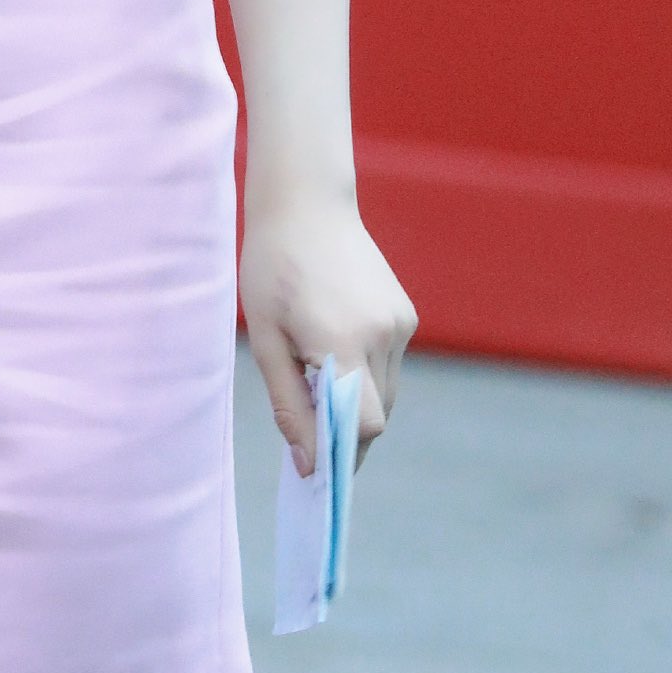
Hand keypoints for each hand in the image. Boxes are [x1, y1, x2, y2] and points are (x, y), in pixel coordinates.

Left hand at [240, 187, 416, 474]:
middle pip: (378, 415)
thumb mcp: (266, 337)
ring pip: (387, 393)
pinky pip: (389, 364)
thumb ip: (288, 403)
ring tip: (315, 376)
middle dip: (346, 432)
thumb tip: (307, 463)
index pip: (364, 425)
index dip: (342, 452)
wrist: (305, 204)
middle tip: (309, 429)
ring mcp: (400, 323)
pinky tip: (333, 346)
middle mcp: (383, 334)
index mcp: (343, 340)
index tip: (316, 468)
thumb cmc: (272, 268)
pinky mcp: (406, 314)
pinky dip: (366, 373)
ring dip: (357, 402)